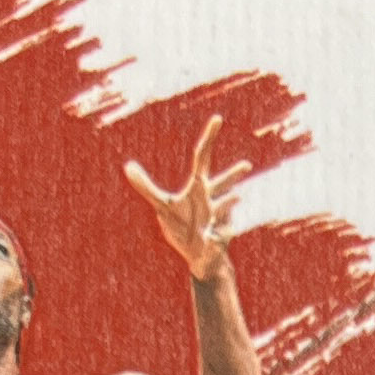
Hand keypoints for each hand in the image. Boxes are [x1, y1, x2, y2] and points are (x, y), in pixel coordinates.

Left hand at [123, 118, 246, 279]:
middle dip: (232, 175)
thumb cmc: (183, 226)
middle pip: (222, 183)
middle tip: (247, 165)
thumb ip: (146, 186)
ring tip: (237, 197)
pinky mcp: (219, 238)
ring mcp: (218, 219)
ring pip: (226, 208)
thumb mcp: (162, 205)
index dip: (209, 138)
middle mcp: (211, 200)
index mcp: (198, 188)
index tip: (218, 118)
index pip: (202, 158)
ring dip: (229, 204)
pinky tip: (209, 239)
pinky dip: (213, 238)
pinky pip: (216, 237)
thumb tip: (127, 165)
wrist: (200, 256)